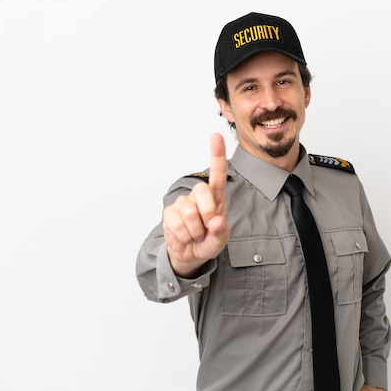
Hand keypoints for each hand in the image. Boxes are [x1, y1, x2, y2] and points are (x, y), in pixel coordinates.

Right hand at [162, 133, 230, 276]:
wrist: (190, 254)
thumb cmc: (209, 241)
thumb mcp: (220, 239)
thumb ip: (221, 231)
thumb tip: (216, 221)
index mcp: (216, 198)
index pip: (217, 174)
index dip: (216, 155)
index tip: (216, 136)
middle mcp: (199, 196)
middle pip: (202, 191)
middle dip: (208, 213)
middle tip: (208, 228)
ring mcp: (183, 203)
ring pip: (189, 212)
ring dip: (195, 230)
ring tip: (196, 234)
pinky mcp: (170, 213)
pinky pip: (177, 223)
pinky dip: (184, 235)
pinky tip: (185, 236)